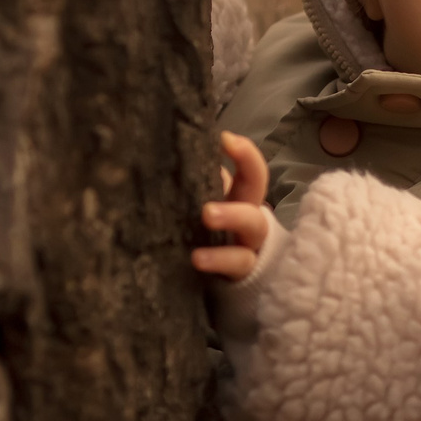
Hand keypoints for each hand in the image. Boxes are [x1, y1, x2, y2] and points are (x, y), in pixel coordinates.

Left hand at [192, 131, 273, 281]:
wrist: (223, 281)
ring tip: (207, 215)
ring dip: (232, 216)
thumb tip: (163, 156)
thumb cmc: (208, 236)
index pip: (250, 167)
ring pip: (253, 226)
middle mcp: (248, 215)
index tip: (224, 138)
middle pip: (256, 188)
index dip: (244, 153)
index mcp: (240, 196)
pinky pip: (235, 263)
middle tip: (218, 154)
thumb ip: (194, 184)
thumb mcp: (203, 205)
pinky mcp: (238, 271)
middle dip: (246, 168)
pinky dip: (218, 259)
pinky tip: (196, 258)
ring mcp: (248, 242)